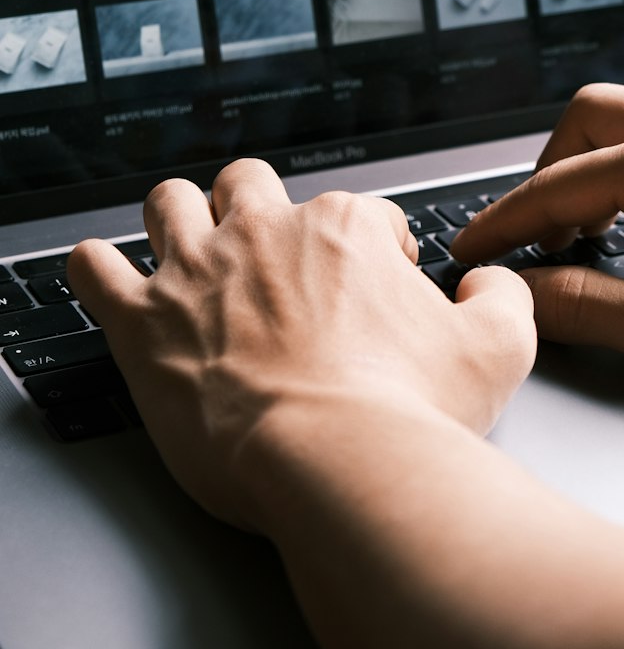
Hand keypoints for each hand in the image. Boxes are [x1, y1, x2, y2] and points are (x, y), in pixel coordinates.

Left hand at [67, 159, 534, 531]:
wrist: (339, 462)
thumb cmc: (411, 413)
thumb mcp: (499, 349)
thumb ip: (503, 299)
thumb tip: (489, 283)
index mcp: (346, 232)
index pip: (359, 215)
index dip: (370, 253)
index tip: (372, 291)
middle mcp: (267, 234)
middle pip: (252, 187)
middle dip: (262, 209)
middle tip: (270, 254)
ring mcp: (199, 272)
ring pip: (171, 203)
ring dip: (178, 216)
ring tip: (185, 242)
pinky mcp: (143, 323)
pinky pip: (94, 269)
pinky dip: (95, 265)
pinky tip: (103, 271)